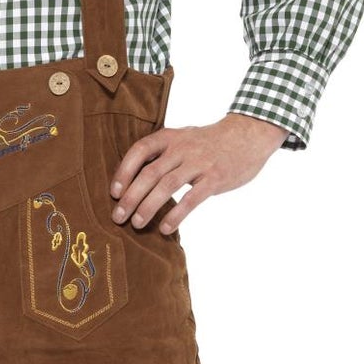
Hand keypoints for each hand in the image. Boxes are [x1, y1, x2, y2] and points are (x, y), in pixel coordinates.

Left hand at [109, 114, 287, 233]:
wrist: (249, 135)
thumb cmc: (210, 142)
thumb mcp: (184, 138)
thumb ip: (162, 154)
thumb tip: (133, 180)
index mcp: (171, 137)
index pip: (140, 151)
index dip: (124, 171)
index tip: (114, 193)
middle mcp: (182, 148)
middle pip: (149, 173)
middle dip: (131, 197)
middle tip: (118, 217)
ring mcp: (199, 163)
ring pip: (167, 186)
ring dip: (148, 207)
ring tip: (137, 224)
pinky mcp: (215, 178)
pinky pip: (191, 199)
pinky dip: (176, 215)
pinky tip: (165, 228)